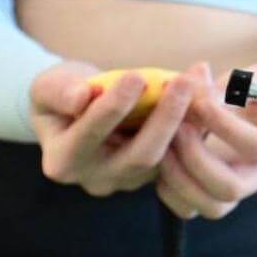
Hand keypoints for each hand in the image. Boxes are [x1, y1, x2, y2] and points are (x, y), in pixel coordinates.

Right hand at [30, 60, 200, 195]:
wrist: (80, 105)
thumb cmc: (62, 93)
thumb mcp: (49, 86)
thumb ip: (59, 92)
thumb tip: (81, 97)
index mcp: (62, 161)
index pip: (90, 136)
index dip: (113, 108)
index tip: (136, 76)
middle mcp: (96, 178)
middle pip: (139, 155)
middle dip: (164, 117)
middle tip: (183, 81)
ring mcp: (130, 179)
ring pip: (167, 155)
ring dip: (187, 118)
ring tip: (199, 83)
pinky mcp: (156, 172)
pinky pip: (181, 149)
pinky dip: (195, 121)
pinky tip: (208, 92)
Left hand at [155, 63, 256, 220]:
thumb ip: (237, 82)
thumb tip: (201, 87)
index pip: (256, 146)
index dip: (225, 126)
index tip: (200, 102)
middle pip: (231, 187)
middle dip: (197, 159)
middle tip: (178, 128)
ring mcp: (241, 190)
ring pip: (211, 206)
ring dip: (180, 177)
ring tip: (165, 144)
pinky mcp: (215, 198)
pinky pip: (189, 210)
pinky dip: (169, 189)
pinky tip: (163, 159)